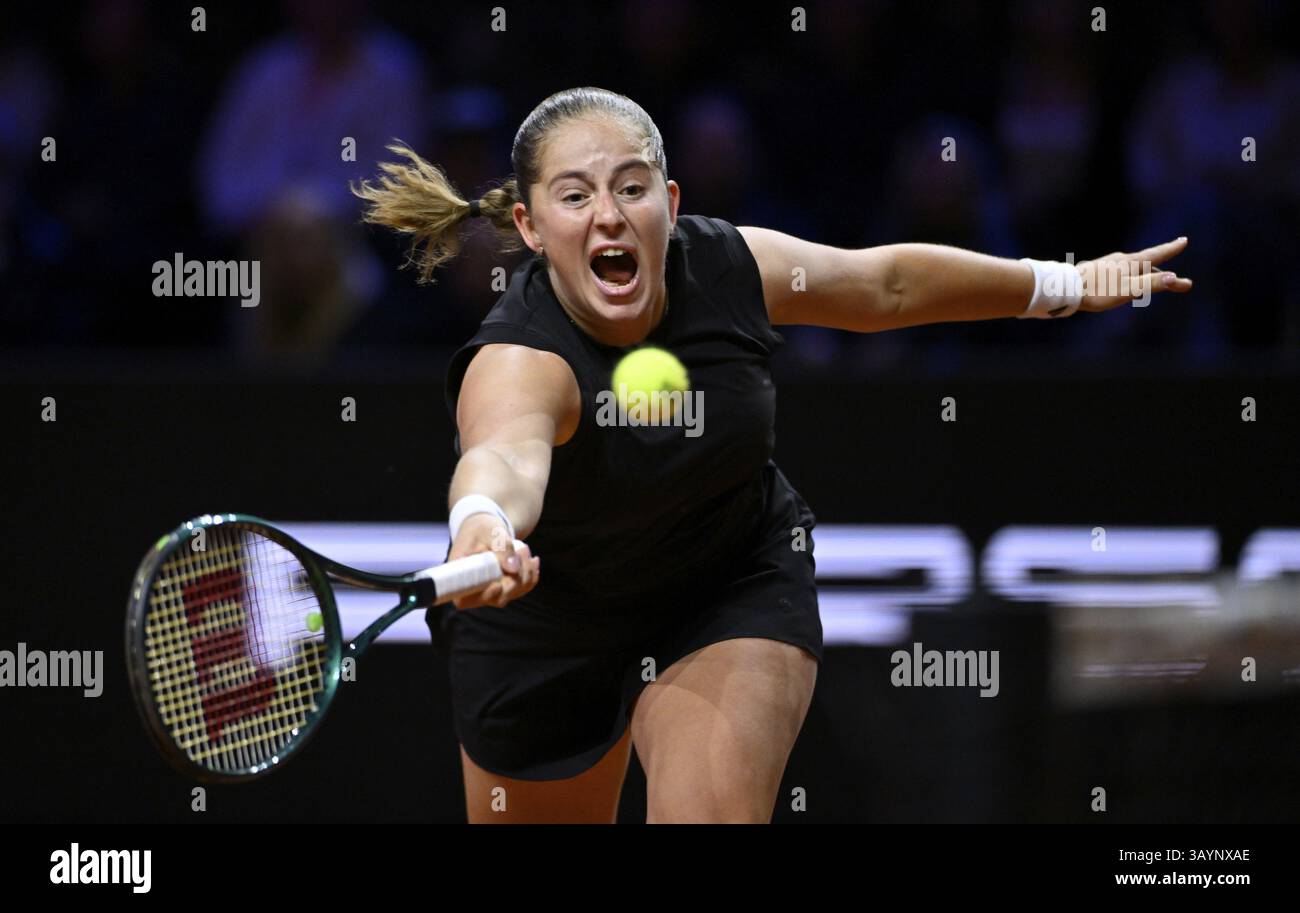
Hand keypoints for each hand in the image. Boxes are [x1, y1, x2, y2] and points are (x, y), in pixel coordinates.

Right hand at [448, 513, 540, 609]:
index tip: (498, 584)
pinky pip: (522, 588)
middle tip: (522, 550)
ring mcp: (490, 590)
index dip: (483, 596)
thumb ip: (501, 547)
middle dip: (515, 578)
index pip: (464, 599)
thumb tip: (513, 569)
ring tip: (524, 549)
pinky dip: (531, 574)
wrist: (485, 528)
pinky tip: (532, 560)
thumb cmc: (481, 527)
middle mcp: (473, 587)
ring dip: (526, 573)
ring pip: (513, 593)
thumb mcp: (490, 531)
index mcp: (460, 574)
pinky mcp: (504, 588)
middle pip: (496, 598)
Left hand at [1076, 237, 1193, 312]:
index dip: (1171, 249)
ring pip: (1134, 269)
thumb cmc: (1098, 291)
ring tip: (1155, 280)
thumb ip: (1151, 284)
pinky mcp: (1098, 271)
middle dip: (1163, 272)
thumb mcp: (1128, 290)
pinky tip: (1125, 281)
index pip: (1156, 254)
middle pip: (1147, 265)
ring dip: (1147, 275)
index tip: (1184, 240)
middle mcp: (1121, 260)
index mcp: (1130, 263)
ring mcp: (1109, 264)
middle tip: (1177, 280)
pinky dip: (1132, 276)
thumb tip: (1175, 278)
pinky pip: (1121, 273)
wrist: (1066, 289)